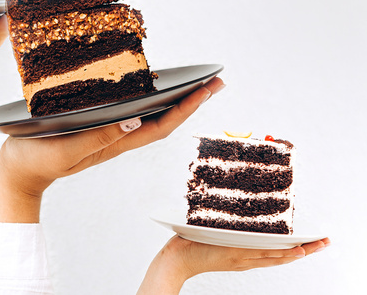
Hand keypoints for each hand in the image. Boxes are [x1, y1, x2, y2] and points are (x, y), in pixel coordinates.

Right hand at [0, 77, 225, 222]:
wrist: (15, 172)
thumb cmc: (36, 161)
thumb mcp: (66, 149)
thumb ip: (97, 137)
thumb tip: (134, 120)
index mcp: (113, 143)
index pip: (160, 126)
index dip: (186, 108)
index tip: (208, 88)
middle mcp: (115, 137)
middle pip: (162, 119)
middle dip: (191, 101)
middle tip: (214, 81)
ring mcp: (105, 134)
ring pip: (148, 115)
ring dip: (173, 99)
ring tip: (192, 81)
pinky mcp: (91, 127)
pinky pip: (127, 111)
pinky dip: (145, 99)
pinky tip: (146, 87)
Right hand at [136, 236, 329, 294]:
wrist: (176, 260)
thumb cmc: (189, 248)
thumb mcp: (214, 242)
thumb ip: (236, 244)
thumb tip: (258, 242)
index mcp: (242, 252)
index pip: (280, 251)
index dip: (300, 247)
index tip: (316, 241)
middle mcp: (246, 257)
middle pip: (282, 255)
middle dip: (306, 249)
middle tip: (325, 242)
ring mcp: (241, 259)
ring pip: (273, 258)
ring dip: (293, 253)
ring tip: (310, 247)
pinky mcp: (234, 259)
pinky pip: (260, 258)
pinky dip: (275, 255)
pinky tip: (278, 251)